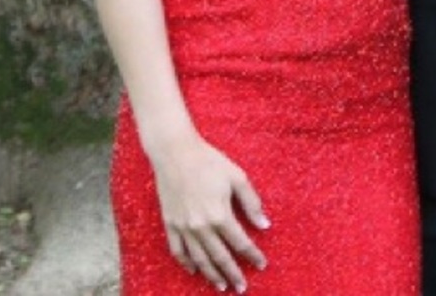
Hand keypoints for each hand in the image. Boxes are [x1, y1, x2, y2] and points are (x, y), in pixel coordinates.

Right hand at [151, 132, 269, 291]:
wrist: (175, 153)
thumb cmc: (209, 161)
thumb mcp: (237, 177)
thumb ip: (251, 202)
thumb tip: (264, 225)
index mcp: (220, 215)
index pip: (240, 243)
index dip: (253, 255)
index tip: (262, 265)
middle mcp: (201, 227)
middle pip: (220, 257)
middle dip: (233, 273)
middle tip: (242, 287)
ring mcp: (183, 228)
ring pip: (200, 259)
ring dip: (212, 275)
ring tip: (222, 286)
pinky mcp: (170, 224)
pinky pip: (178, 251)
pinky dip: (187, 264)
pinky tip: (195, 271)